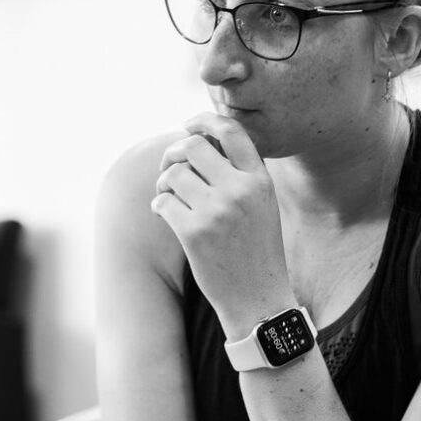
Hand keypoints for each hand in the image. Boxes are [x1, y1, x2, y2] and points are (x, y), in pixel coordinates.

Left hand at [151, 113, 295, 331]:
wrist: (258, 300)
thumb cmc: (256, 250)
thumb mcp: (262, 205)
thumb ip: (240, 174)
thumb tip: (201, 140)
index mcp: (259, 180)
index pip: (231, 131)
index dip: (204, 120)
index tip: (188, 124)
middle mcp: (240, 190)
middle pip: (193, 146)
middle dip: (174, 153)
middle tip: (169, 169)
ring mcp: (217, 211)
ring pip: (173, 174)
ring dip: (163, 183)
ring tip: (169, 198)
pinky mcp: (195, 233)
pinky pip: (162, 201)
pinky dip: (158, 206)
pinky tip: (165, 216)